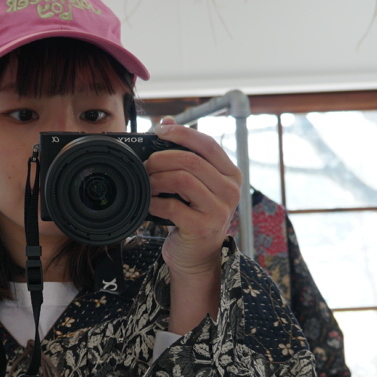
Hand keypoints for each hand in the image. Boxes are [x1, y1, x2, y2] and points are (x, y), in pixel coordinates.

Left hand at [146, 120, 241, 277]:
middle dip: (161, 158)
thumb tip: (168, 120)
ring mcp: (219, 210)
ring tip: (147, 184)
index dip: (182, 133)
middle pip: (191, 160)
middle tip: (146, 165)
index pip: (208, 144)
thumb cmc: (194, 215)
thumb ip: (185, 153)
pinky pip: (172, 206)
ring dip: (156, 179)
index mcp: (231, 174)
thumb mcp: (195, 183)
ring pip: (182, 180)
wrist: (197, 256)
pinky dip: (154, 202)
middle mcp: (231, 190)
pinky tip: (149, 204)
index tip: (158, 130)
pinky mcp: (203, 227)